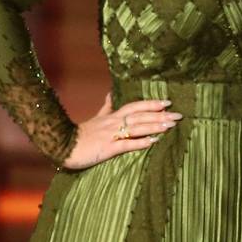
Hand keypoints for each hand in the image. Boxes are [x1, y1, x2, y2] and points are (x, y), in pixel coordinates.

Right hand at [62, 93, 182, 169]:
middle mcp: (114, 123)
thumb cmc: (81, 134)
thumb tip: (109, 93)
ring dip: (154, 126)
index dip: (151, 104)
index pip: (136, 106)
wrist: (62, 145)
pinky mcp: (107, 148)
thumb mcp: (95, 118)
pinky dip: (140, 142)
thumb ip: (106, 107)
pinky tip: (153, 142)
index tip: (168, 102)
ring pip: (137, 128)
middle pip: (141, 115)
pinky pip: (126, 144)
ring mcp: (111, 135)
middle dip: (160, 115)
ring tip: (170, 126)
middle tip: (178, 115)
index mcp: (112, 116)